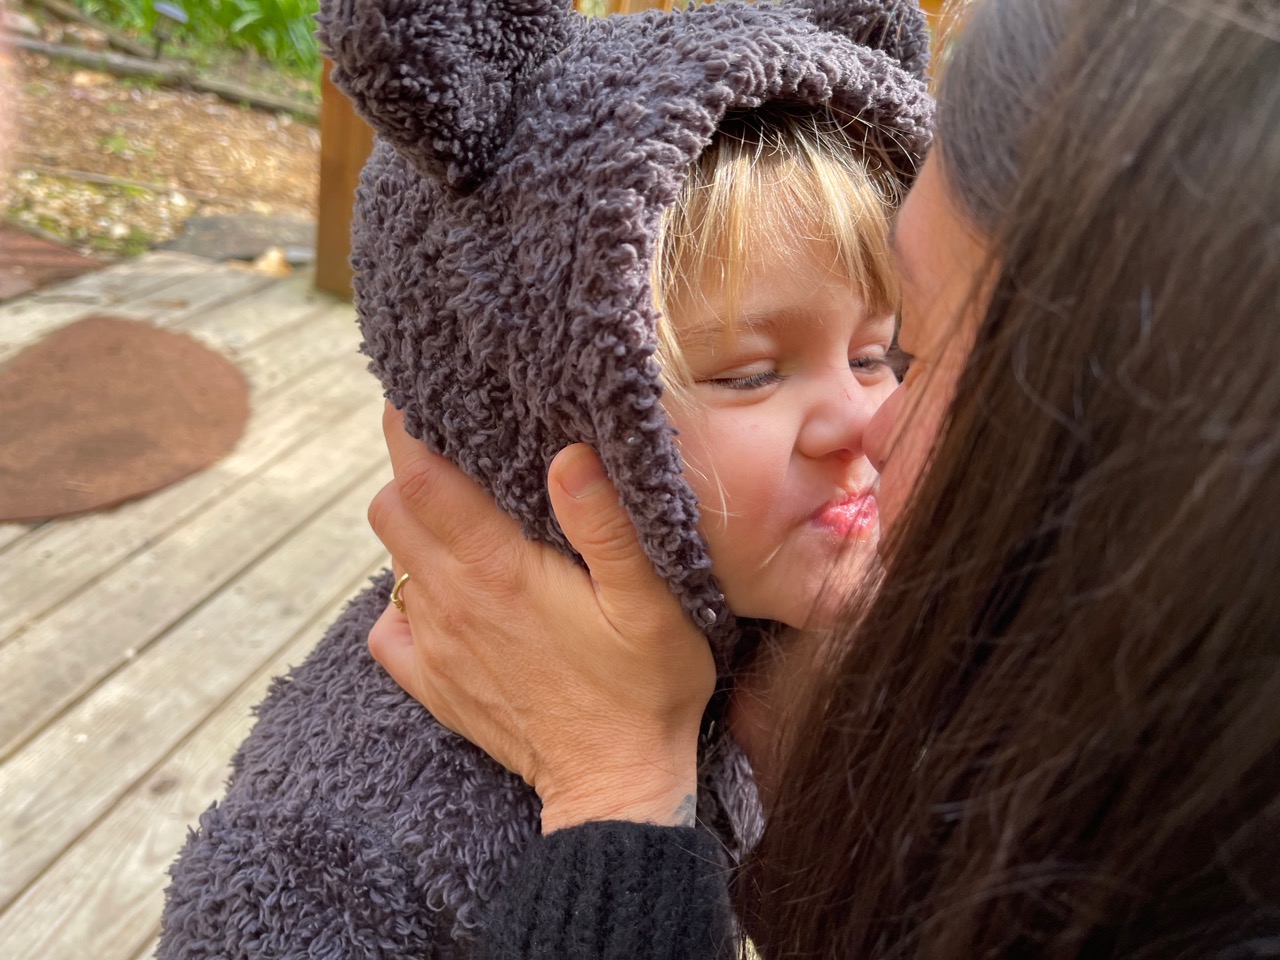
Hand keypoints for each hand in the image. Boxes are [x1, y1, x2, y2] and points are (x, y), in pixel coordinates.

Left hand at [367, 403, 715, 832]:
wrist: (617, 786)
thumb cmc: (646, 688)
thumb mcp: (651, 603)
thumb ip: (607, 527)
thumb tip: (569, 454)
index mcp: (497, 571)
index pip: (420, 478)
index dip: (410, 429)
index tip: (422, 396)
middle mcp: (450, 602)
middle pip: (390, 510)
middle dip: (408, 470)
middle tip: (453, 449)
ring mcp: (434, 645)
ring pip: (391, 562)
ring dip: (414, 530)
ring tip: (461, 514)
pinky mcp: (432, 683)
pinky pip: (388, 627)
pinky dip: (404, 600)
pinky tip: (450, 596)